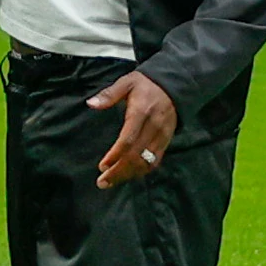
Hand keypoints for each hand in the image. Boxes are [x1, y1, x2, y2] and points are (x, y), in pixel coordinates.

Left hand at [85, 68, 176, 188]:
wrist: (174, 86)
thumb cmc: (145, 85)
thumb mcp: (126, 83)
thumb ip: (109, 94)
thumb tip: (91, 104)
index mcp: (141, 112)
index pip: (128, 139)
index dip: (115, 155)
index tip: (102, 166)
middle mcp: (153, 127)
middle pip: (136, 155)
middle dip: (119, 171)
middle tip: (102, 182)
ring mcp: (162, 136)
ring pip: (146, 162)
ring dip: (129, 174)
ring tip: (112, 182)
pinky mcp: (166, 141)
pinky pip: (155, 161)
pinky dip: (141, 171)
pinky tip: (128, 175)